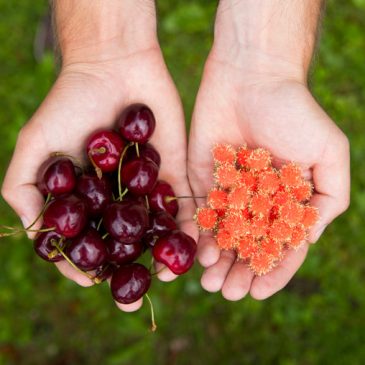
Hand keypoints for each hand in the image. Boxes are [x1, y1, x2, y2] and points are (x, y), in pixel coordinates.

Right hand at [1, 43, 196, 310]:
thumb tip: (39, 237)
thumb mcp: (35, 146)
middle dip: (130, 269)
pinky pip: (182, 203)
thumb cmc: (70, 103)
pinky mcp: (174, 172)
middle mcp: (117, 198)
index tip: (94, 284)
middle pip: (124, 242)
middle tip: (136, 298)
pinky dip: (186, 224)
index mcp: (87, 198)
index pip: (88, 241)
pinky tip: (191, 243)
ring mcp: (147, 187)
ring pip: (156, 229)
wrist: (114, 67)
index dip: (87, 265)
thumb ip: (26, 190)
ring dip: (162, 253)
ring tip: (170, 275)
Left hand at [188, 52, 349, 299]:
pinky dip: (199, 235)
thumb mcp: (329, 154)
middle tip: (228, 292)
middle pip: (248, 246)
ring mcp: (229, 192)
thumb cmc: (295, 112)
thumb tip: (306, 239)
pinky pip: (200, 213)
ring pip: (222, 236)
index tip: (259, 292)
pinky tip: (197, 252)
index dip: (273, 270)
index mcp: (288, 201)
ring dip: (217, 261)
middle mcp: (258, 201)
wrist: (251, 78)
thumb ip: (327, 199)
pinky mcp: (204, 179)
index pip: (281, 245)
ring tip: (211, 283)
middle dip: (240, 271)